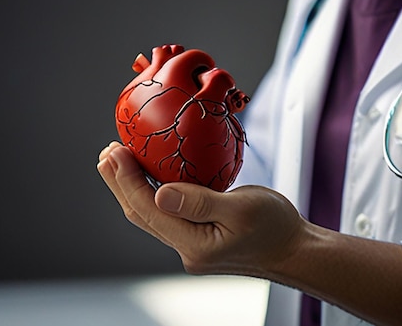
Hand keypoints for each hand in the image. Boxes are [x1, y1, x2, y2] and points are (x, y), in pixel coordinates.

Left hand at [97, 142, 304, 275]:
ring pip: (152, 214)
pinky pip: (167, 214)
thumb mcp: (242, 208)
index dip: (126, 179)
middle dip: (120, 182)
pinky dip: (152, 193)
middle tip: (106, 153)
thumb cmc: (276, 227)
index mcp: (194, 244)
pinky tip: (150, 178)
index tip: (114, 151)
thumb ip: (200, 202)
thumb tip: (159, 192)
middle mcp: (187, 249)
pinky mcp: (200, 238)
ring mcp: (192, 245)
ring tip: (118, 163)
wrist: (294, 250)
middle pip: (142, 213)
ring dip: (132, 187)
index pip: (148, 208)